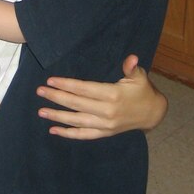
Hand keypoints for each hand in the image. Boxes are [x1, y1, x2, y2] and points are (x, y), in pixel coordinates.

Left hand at [36, 54, 167, 139]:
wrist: (152, 114)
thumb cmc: (143, 91)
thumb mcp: (139, 77)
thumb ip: (131, 67)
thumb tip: (131, 58)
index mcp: (113, 95)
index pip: (84, 89)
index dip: (67, 85)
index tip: (51, 80)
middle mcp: (107, 112)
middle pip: (76, 104)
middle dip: (56, 97)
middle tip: (40, 91)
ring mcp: (105, 125)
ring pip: (76, 121)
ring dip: (57, 116)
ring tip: (41, 111)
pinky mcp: (104, 133)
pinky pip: (83, 134)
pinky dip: (68, 134)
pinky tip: (53, 130)